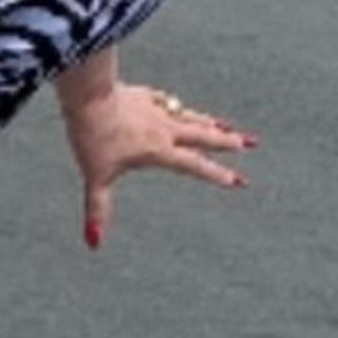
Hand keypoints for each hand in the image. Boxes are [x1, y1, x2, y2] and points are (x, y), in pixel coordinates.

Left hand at [60, 60, 253, 247]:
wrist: (87, 95)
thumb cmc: (92, 137)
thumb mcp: (96, 178)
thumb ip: (98, 209)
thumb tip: (93, 243)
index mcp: (159, 150)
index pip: (195, 165)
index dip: (217, 174)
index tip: (238, 181)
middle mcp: (164, 129)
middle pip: (203, 136)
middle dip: (227, 142)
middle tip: (250, 143)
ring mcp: (155, 109)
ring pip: (190, 116)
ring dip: (210, 122)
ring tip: (226, 126)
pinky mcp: (142, 95)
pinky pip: (164, 100)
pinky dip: (174, 105)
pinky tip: (177, 104)